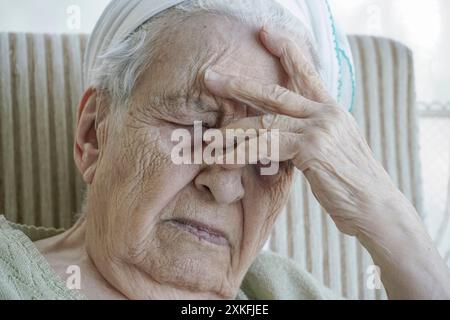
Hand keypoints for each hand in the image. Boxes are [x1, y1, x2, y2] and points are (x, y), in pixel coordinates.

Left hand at [204, 27, 449, 298]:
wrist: (376, 206)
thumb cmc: (352, 181)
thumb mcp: (335, 148)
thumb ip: (311, 132)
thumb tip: (283, 132)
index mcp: (331, 109)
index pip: (306, 72)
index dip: (285, 50)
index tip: (264, 33)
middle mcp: (326, 112)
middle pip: (275, 93)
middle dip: (240, 85)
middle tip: (211, 77)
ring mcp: (320, 128)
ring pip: (265, 121)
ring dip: (233, 128)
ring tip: (209, 135)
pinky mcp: (313, 148)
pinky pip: (268, 146)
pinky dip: (243, 153)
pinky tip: (224, 158)